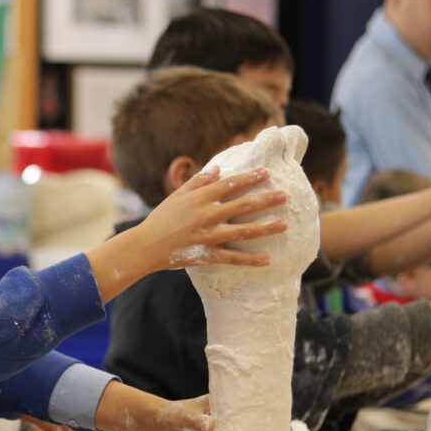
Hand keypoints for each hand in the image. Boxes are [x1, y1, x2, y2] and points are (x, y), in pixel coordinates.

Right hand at [138, 166, 289, 268]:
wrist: (145, 246)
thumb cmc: (161, 219)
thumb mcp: (176, 196)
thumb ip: (197, 182)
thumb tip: (217, 170)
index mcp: (199, 199)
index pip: (229, 184)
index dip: (249, 178)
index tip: (266, 173)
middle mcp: (206, 215)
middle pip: (242, 206)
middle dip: (266, 199)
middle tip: (285, 196)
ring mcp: (207, 236)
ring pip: (242, 231)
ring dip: (265, 228)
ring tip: (284, 224)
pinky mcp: (206, 254)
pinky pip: (232, 258)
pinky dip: (250, 260)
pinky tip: (268, 259)